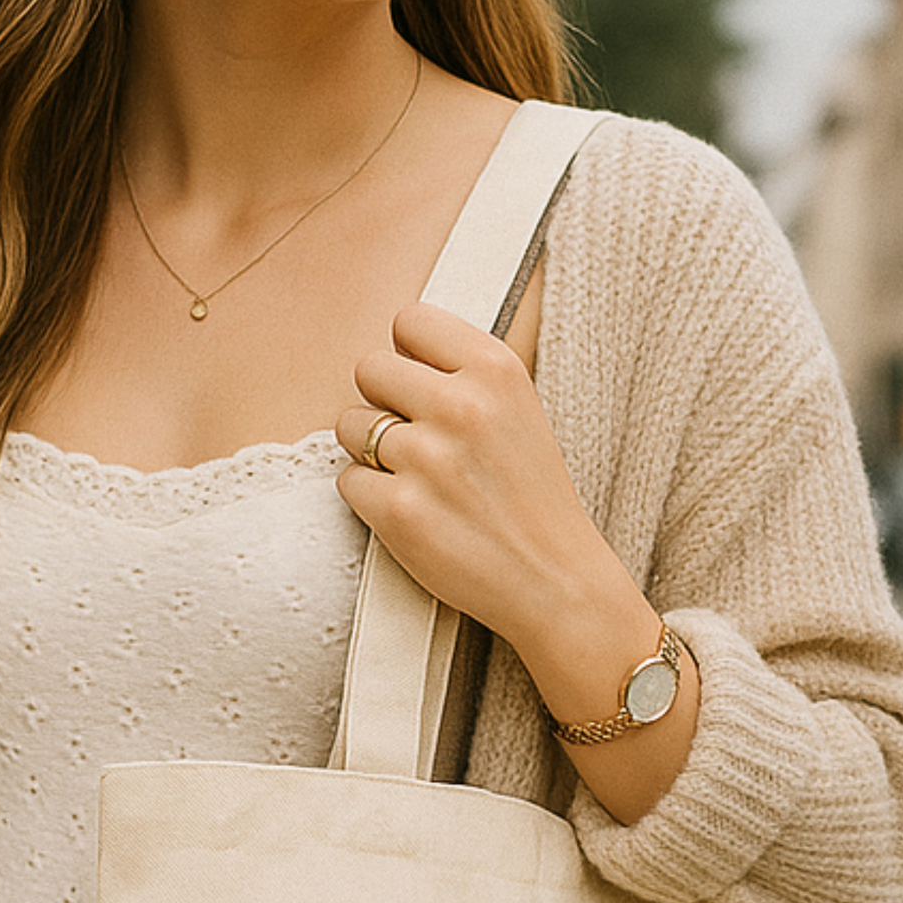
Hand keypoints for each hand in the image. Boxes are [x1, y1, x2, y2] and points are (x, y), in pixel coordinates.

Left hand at [334, 303, 698, 824]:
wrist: (556, 581)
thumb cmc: (532, 497)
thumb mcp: (518, 410)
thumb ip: (463, 374)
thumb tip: (394, 350)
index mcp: (495, 369)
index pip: (408, 321)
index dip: (406, 357)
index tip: (422, 389)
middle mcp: (460, 406)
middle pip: (368, 368)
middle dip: (381, 402)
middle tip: (415, 441)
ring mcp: (426, 459)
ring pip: (349, 425)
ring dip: (369, 452)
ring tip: (415, 479)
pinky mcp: (398, 512)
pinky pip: (346, 481)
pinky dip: (368, 499)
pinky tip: (411, 513)